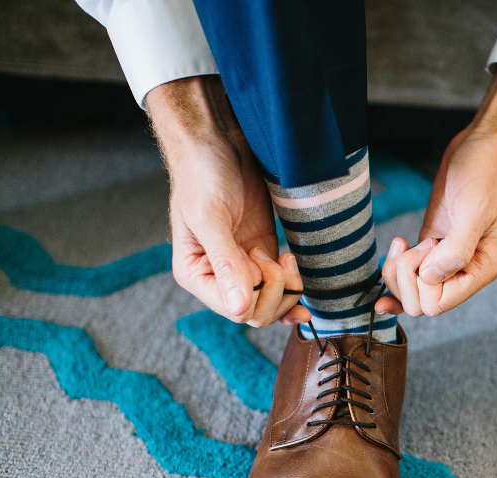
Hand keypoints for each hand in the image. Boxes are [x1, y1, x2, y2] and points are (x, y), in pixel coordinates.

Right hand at [145, 76, 309, 327]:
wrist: (219, 145)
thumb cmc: (202, 176)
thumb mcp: (210, 218)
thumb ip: (225, 262)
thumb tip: (238, 306)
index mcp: (196, 273)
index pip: (234, 309)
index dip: (257, 293)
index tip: (260, 258)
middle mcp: (218, 277)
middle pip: (256, 312)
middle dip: (275, 290)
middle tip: (276, 256)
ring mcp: (244, 268)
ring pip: (272, 303)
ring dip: (287, 287)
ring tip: (285, 256)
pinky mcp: (264, 255)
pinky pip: (282, 287)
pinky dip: (294, 289)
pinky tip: (301, 283)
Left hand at [378, 129, 496, 315]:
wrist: (483, 147)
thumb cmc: (487, 174)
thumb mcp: (474, 212)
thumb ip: (456, 250)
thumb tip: (431, 279)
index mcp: (481, 269)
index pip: (439, 303)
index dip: (422, 283)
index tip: (429, 247)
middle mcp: (464, 271)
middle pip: (421, 303)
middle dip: (406, 278)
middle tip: (413, 245)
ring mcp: (445, 259)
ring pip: (410, 290)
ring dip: (397, 270)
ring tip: (404, 241)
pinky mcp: (431, 246)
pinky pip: (408, 273)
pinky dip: (395, 266)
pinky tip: (397, 245)